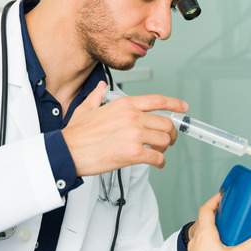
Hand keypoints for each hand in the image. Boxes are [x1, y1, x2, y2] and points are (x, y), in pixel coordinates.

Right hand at [62, 82, 188, 176]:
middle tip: (168, 140)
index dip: (174, 104)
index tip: (183, 107)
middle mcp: (132, 116)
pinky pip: (157, 157)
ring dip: (164, 148)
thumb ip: (97, 96)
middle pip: (166, 123)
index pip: (157, 100)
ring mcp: (134, 134)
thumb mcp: (86, 108)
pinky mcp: (133, 153)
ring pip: (165, 140)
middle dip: (171, 133)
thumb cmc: (75, 134)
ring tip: (158, 152)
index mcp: (124, 104)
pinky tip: (156, 163)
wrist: (67, 152)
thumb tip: (100, 87)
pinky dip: (160, 162)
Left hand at [182, 193, 250, 250]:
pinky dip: (211, 242)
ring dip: (213, 228)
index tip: (224, 196)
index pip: (205, 209)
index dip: (214, 200)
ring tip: (227, 230)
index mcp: (204, 233)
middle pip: (204, 220)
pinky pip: (202, 246)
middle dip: (216, 214)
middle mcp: (197, 240)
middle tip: (229, 212)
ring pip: (202, 233)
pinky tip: (222, 249)